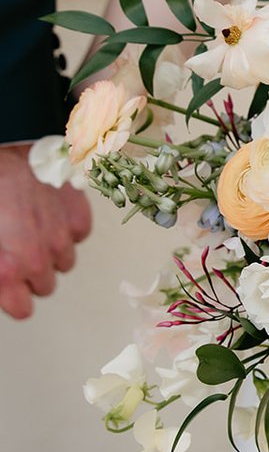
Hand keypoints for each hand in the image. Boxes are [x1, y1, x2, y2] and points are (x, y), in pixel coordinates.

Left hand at [0, 145, 91, 319]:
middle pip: (44, 285)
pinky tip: (50, 210)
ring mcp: (63, 237)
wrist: (8, 143)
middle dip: (31, 272)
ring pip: (64, 262)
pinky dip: (67, 226)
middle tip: (17, 248)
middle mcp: (39, 259)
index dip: (13, 296)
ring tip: (33, 226)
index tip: (10, 286)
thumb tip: (4, 275)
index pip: (22, 308)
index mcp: (9, 268)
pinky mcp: (79, 215)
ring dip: (51, 250)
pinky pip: (78, 234)